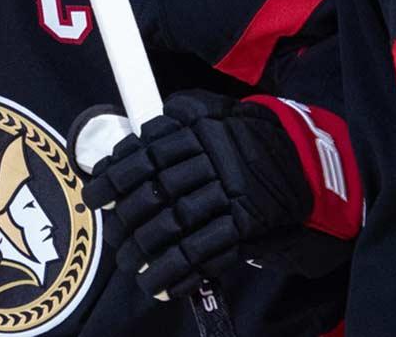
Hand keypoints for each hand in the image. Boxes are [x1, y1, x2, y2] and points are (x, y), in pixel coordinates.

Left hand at [80, 91, 311, 298]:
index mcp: (197, 131)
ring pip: (174, 224)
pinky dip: (176, 270)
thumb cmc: (244, 138)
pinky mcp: (244, 223)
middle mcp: (210, 161)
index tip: (95, 197)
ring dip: (146, 249)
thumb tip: (127, 142)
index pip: (144, 156)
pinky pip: (203, 251)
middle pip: (155, 193)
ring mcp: (228, 193)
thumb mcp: (210, 112)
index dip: (114, 179)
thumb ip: (173, 121)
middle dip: (127, 220)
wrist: (300, 159)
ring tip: (130, 263)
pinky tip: (158, 283)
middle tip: (114, 237)